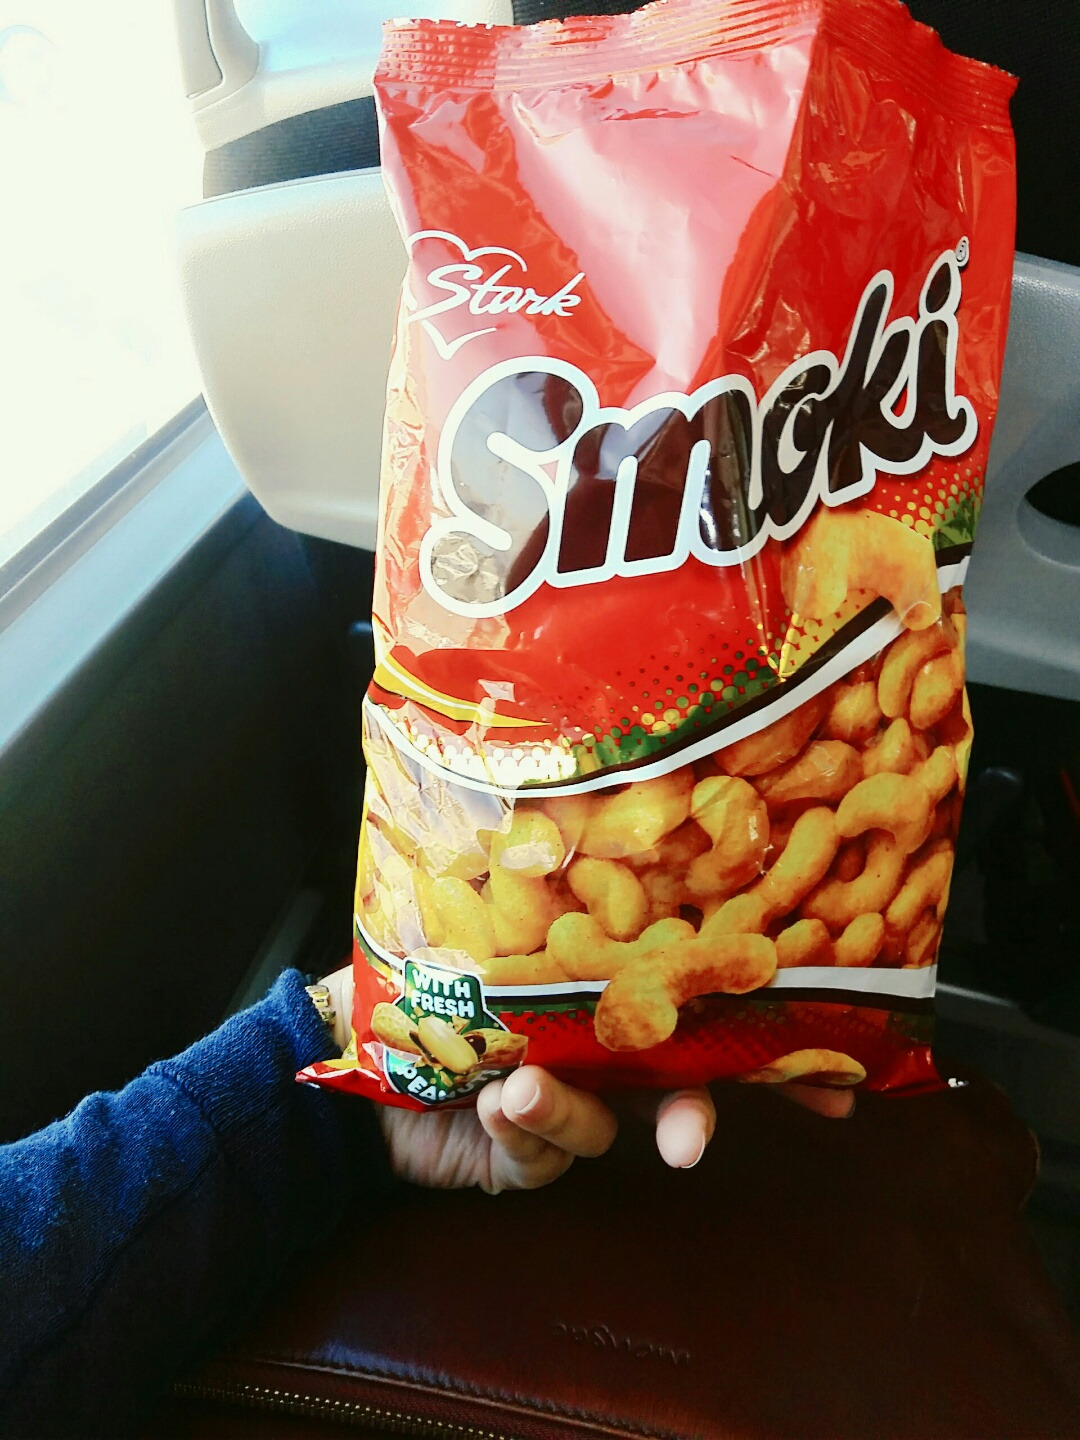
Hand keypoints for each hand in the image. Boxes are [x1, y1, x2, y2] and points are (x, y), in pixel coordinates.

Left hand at [319, 966, 853, 1194]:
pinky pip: (541, 1154)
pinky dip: (520, 1129)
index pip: (705, 1016)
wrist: (358, 1042)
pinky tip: (493, 1102)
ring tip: (523, 1090)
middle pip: (678, 1089)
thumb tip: (611, 863)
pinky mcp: (525, 1154)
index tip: (836, 1081)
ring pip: (602, 1126)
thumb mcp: (501, 936)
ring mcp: (568, 1106)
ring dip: (568, 1112)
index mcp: (609, 996)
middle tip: (689, 1143)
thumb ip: (558, 922)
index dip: (773, 1049)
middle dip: (695, 1116)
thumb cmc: (430, 969)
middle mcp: (601, 1052)